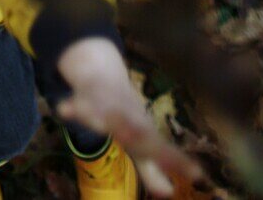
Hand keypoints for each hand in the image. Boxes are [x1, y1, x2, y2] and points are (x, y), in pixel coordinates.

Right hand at [57, 38, 200, 197]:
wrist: (102, 75)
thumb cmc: (126, 117)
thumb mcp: (139, 143)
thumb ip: (151, 169)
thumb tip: (169, 192)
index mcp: (142, 131)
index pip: (163, 150)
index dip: (177, 161)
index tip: (198, 173)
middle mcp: (129, 118)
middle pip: (137, 132)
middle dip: (145, 142)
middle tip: (154, 150)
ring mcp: (107, 105)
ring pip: (107, 115)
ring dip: (107, 121)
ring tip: (106, 128)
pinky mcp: (87, 96)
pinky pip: (78, 102)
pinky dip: (72, 106)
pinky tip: (64, 108)